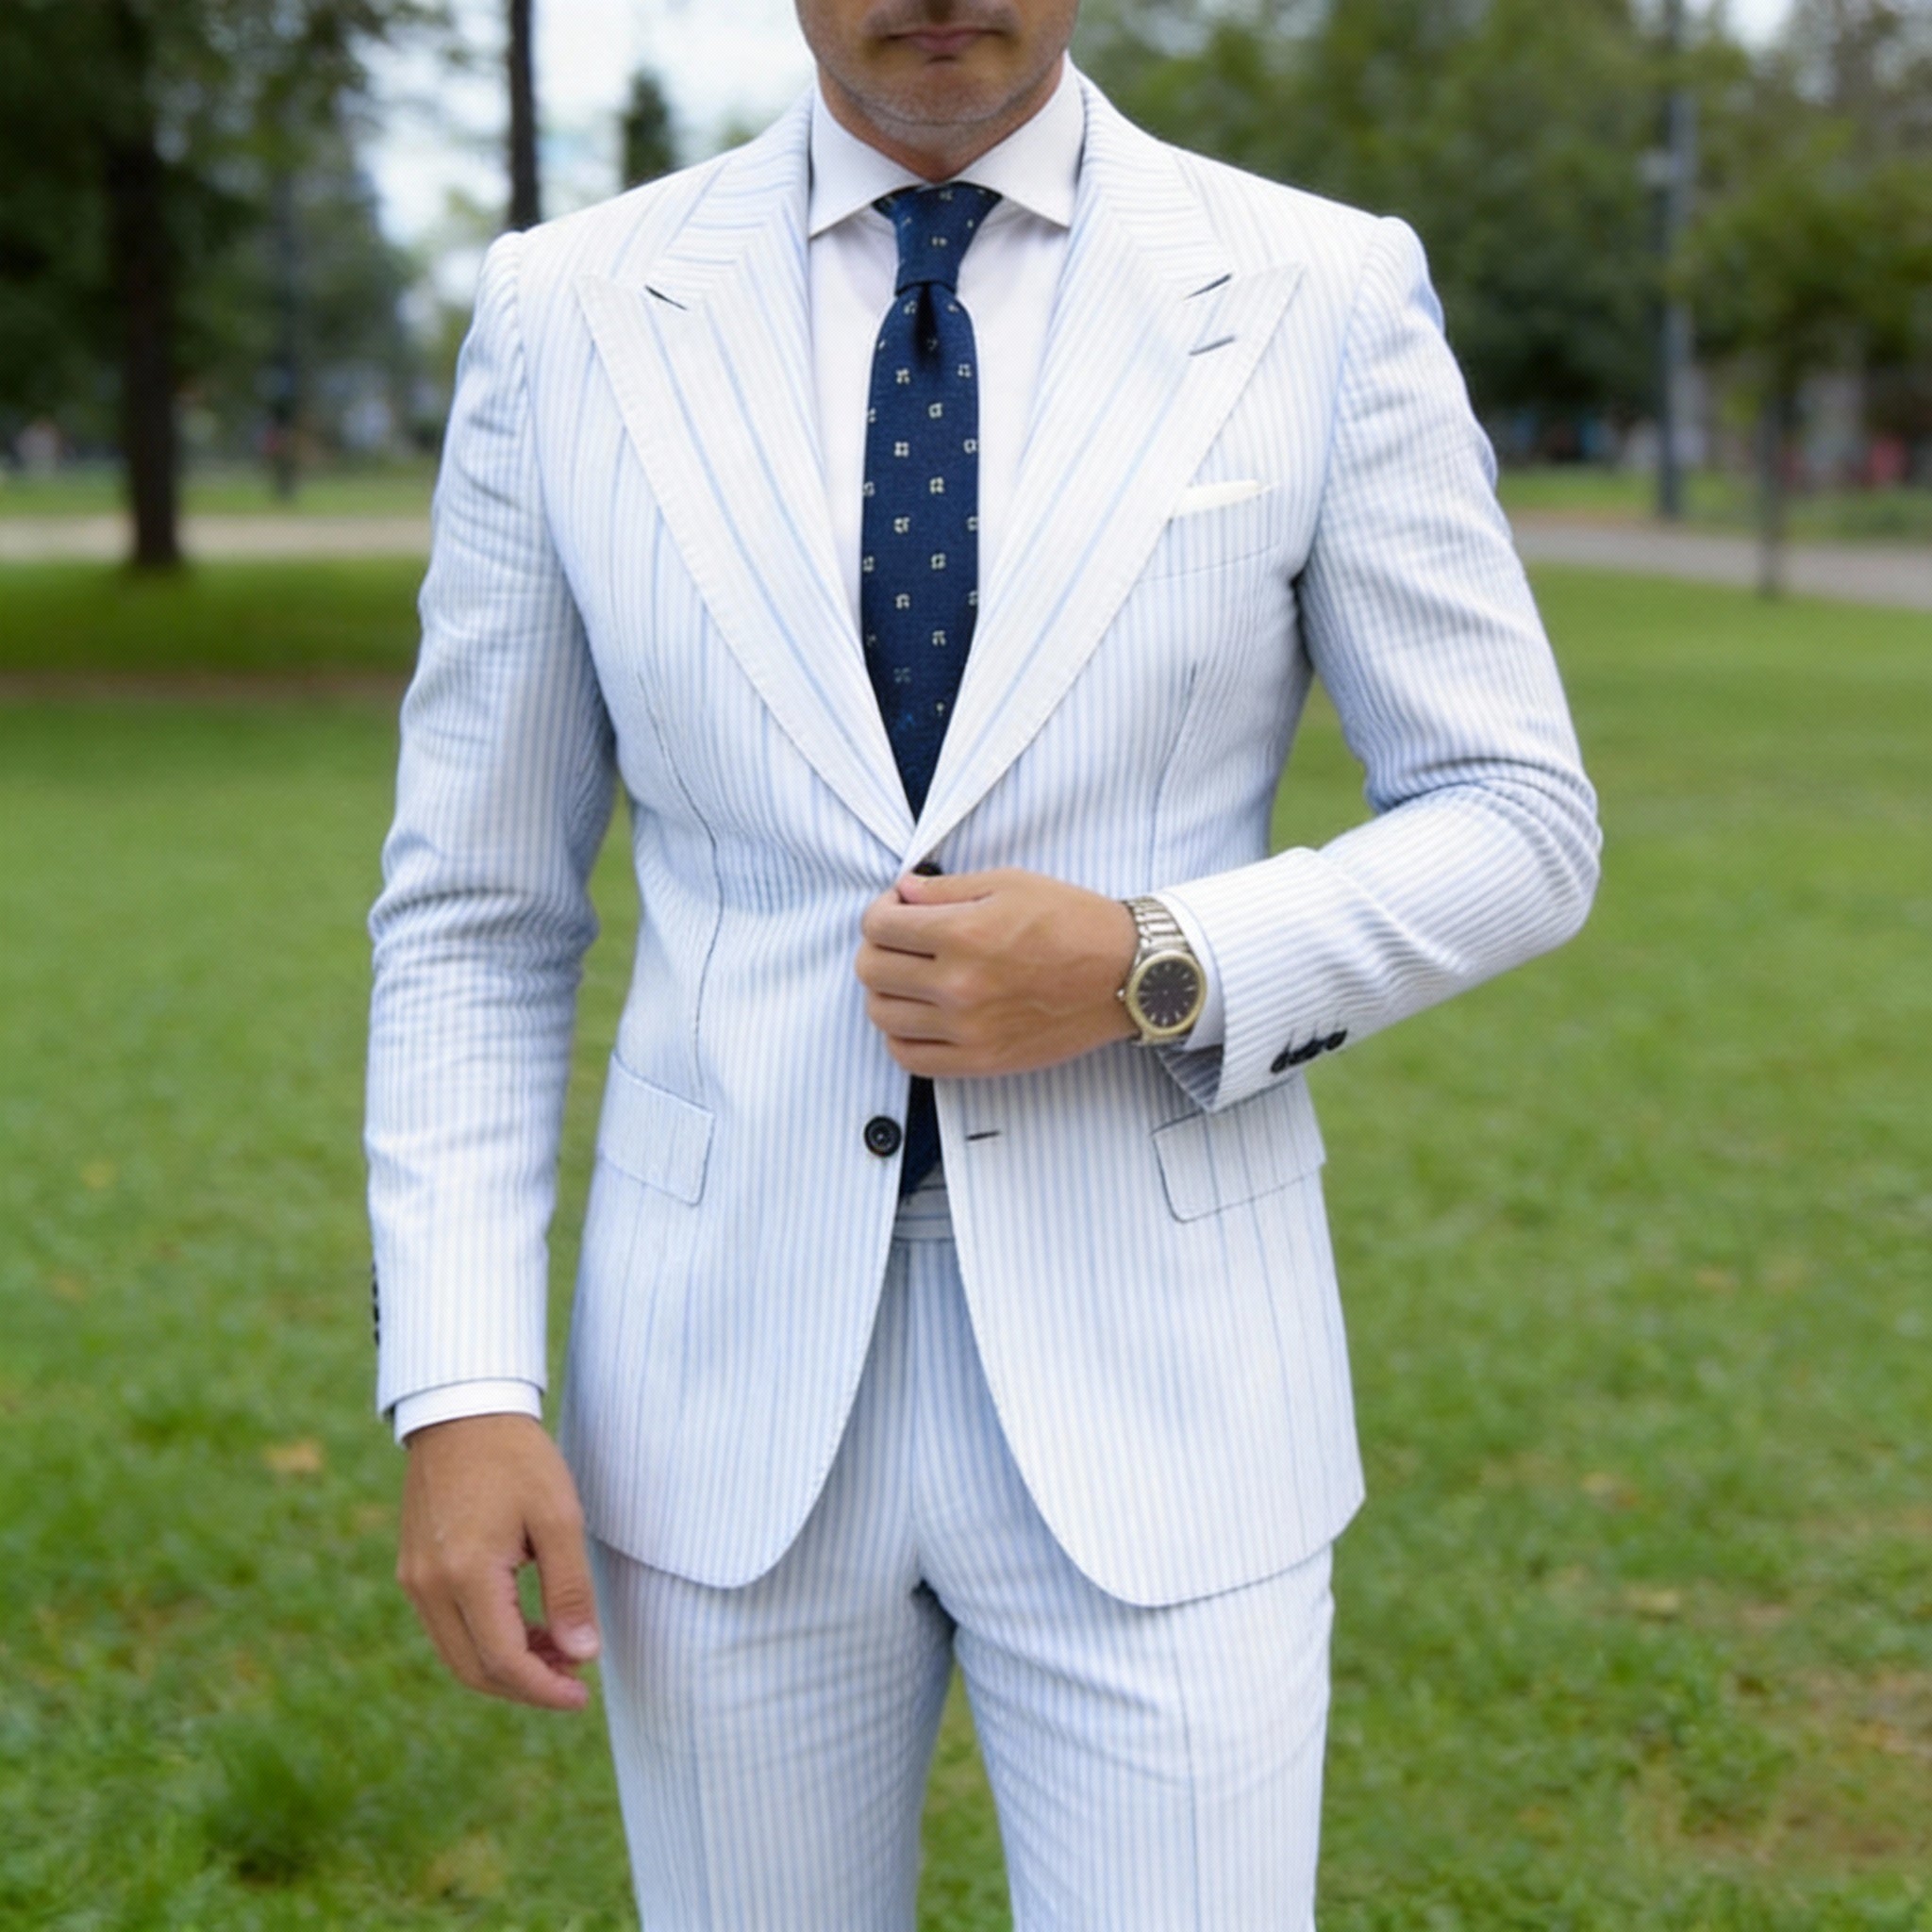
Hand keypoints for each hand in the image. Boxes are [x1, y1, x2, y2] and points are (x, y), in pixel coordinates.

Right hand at [397, 1413, 600, 1710]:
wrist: (463, 1411)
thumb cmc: (517, 1458)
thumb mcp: (559, 1518)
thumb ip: (570, 1589)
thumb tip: (583, 1654)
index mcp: (466, 1575)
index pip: (504, 1661)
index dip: (545, 1688)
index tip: (582, 1695)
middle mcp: (429, 1587)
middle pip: (475, 1670)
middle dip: (527, 1685)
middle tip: (574, 1678)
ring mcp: (414, 1580)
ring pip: (458, 1654)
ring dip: (506, 1666)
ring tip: (558, 1651)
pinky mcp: (413, 1570)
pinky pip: (447, 1628)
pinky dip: (485, 1640)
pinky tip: (526, 1626)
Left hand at [857, 867, 1138, 1077]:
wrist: (1126, 974)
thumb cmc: (1074, 923)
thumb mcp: (1010, 883)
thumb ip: (946, 890)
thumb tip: (902, 892)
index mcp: (963, 935)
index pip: (879, 926)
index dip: (880, 911)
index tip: (898, 909)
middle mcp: (958, 986)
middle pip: (871, 971)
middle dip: (878, 947)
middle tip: (902, 940)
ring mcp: (967, 1030)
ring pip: (882, 1015)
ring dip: (885, 990)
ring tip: (910, 977)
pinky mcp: (981, 1061)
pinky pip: (910, 1057)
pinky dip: (901, 1035)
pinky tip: (919, 1015)